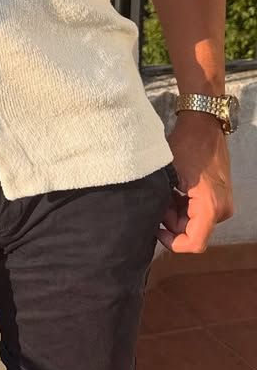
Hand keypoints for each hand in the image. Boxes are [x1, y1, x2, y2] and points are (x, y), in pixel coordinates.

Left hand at [160, 112, 233, 254]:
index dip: (172, 242)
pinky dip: (182, 206)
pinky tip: (172, 190)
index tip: (155, 229)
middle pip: (191, 232)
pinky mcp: (218, 197)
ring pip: (193, 222)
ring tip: (163, 192)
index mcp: (210, 207)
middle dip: (170, 223)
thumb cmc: (186, 145)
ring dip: (175, 213)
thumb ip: (161, 202)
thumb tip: (148, 221)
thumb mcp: (168, 174)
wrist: (204, 125)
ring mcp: (222, 204)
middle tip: (155, 202)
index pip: (194, 244)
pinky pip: (198, 211)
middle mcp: (221, 210)